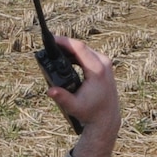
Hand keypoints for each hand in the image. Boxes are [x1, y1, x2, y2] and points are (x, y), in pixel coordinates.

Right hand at [49, 35, 120, 156]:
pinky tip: (67, 57)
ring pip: (86, 49)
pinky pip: (89, 54)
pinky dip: (77, 54)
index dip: (65, 42)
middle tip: (50, 44)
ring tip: (56, 50)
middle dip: (66, 44)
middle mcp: (104, 63)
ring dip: (71, 49)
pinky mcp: (105, 65)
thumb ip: (62, 98)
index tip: (53, 39)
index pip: (80, 48)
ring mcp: (105, 63)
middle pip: (82, 47)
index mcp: (97, 70)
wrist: (107, 117)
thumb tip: (50, 90)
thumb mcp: (75, 107)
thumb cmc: (90, 112)